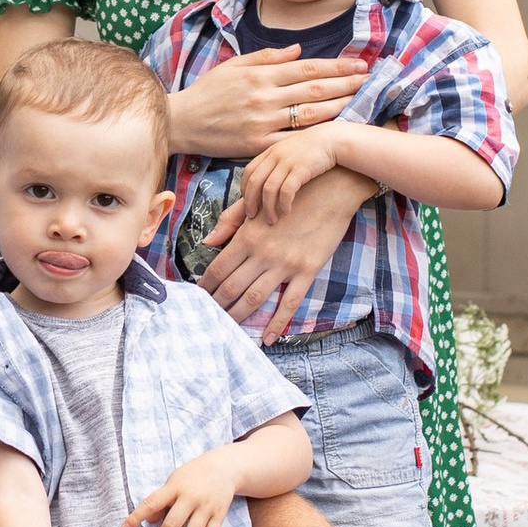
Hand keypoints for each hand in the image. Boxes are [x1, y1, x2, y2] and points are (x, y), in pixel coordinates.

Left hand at [126, 447, 241, 526]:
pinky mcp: (220, 515)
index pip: (151, 503)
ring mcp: (206, 507)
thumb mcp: (173, 481)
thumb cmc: (192, 476)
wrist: (224, 467)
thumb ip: (161, 500)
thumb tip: (148, 521)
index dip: (136, 517)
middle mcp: (191, 497)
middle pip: (172, 524)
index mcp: (175, 487)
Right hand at [167, 47, 369, 164]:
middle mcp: (265, 97)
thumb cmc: (207, 91)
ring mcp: (263, 122)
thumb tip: (298, 50)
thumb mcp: (234, 65)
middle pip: (315, 89)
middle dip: (346, 83)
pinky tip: (334, 130)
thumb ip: (267, 57)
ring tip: (361, 100)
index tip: (358, 64)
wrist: (181, 122)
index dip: (336, 66)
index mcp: (260, 75)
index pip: (307, 68)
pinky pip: (294, 139)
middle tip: (370, 80)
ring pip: (310, 114)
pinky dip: (315, 134)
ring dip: (340, 106)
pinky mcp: (258, 144)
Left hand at [195, 165, 373, 340]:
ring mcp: (286, 264)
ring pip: (255, 298)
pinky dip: (277, 323)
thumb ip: (230, 222)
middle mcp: (263, 252)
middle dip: (217, 306)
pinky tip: (268, 338)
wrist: (332, 189)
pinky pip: (289, 302)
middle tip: (206, 320)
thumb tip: (207, 241)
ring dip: (239, 316)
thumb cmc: (291, 195)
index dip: (205, 286)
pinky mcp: (307, 270)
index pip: (218, 268)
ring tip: (227, 329)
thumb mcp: (257, 203)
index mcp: (247, 235)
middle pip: (232, 287)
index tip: (196, 299)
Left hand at [236, 124, 347, 222]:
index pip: (248, 172)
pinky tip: (286, 213)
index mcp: (270, 151)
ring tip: (271, 220)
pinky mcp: (301, 170)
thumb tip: (267, 182)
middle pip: (254, 182)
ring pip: (268, 189)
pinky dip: (283, 204)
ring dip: (267, 208)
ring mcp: (288, 162)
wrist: (333, 139)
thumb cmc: (313, 149)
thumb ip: (277, 163)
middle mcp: (276, 156)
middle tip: (251, 216)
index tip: (248, 203)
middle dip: (250, 202)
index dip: (244, 189)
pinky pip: (286, 191)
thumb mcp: (289, 151)